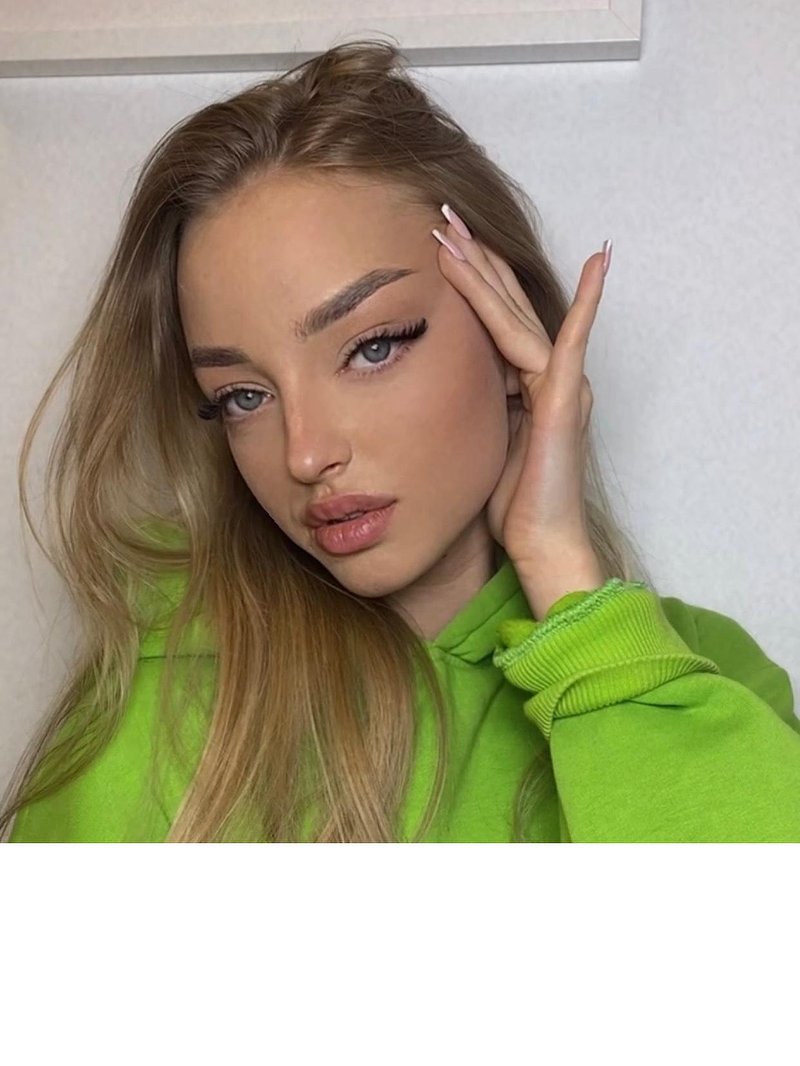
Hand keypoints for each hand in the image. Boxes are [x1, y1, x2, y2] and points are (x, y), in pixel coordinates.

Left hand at [432, 211, 608, 574]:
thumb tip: (446, 381)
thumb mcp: (482, 439)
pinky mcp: (565, 402)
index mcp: (525, 383)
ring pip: (521, 316)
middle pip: (506, 306)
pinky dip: (587, 303)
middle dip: (475, 260)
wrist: (540, 542)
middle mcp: (547, 375)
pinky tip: (598, 262)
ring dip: (489, 273)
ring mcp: (559, 385)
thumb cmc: (512, 502)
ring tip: (458, 233)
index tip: (440, 246)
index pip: (494, 320)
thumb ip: (477, 403)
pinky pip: (572, 344)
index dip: (470, 281)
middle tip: (444, 216)